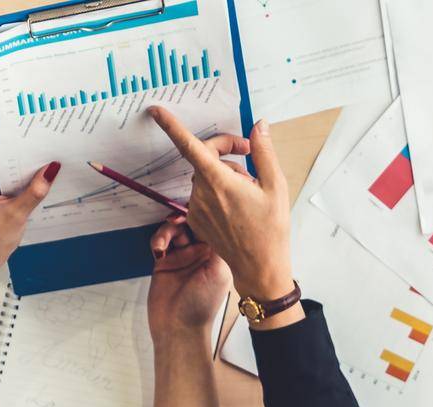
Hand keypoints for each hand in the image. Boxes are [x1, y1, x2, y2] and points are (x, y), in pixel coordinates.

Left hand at [0, 156, 60, 267]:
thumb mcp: (17, 216)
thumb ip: (34, 192)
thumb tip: (50, 170)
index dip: (15, 154)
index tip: (35, 153)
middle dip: (17, 166)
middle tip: (40, 167)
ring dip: (14, 174)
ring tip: (33, 180)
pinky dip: (9, 181)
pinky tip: (21, 190)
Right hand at [148, 217, 234, 340]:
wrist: (177, 326)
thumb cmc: (201, 305)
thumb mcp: (219, 271)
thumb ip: (219, 243)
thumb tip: (218, 219)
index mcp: (218, 254)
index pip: (213, 226)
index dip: (205, 214)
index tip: (197, 207)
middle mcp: (201, 253)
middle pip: (192, 223)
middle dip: (184, 216)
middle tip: (177, 218)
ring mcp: (182, 256)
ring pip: (175, 229)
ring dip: (169, 229)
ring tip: (164, 241)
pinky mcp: (165, 261)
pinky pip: (160, 240)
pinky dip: (158, 239)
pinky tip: (159, 249)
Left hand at [149, 107, 293, 302]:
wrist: (260, 268)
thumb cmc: (270, 230)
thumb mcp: (275, 186)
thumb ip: (264, 152)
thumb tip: (258, 126)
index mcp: (219, 182)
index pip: (189, 146)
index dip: (171, 126)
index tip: (156, 111)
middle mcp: (202, 194)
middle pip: (204, 156)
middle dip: (224, 148)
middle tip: (249, 151)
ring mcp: (197, 208)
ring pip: (205, 175)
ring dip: (224, 172)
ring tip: (249, 189)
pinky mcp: (197, 220)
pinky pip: (204, 194)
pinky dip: (218, 191)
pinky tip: (238, 204)